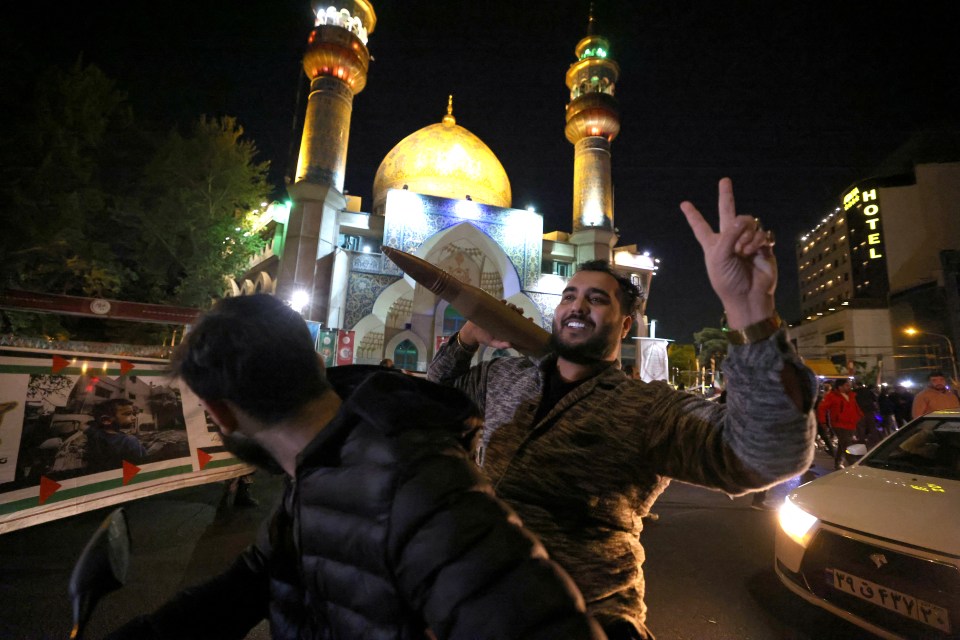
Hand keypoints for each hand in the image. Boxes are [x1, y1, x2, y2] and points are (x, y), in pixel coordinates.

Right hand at [457, 301, 523, 349]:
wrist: (471, 332)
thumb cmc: (484, 338)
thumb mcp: (493, 343)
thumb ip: (501, 345)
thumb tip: (510, 345)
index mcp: (507, 327)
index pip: (519, 323)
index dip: (526, 321)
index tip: (531, 319)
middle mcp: (504, 319)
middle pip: (515, 313)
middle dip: (519, 311)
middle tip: (520, 311)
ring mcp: (498, 313)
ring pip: (508, 307)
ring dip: (512, 306)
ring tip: (512, 306)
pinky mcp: (491, 309)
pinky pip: (498, 303)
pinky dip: (501, 302)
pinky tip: (503, 301)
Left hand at [680, 178, 776, 328]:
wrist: (749, 297)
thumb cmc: (728, 280)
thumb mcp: (720, 256)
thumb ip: (729, 234)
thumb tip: (744, 219)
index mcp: (713, 244)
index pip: (700, 226)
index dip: (693, 215)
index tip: (684, 204)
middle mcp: (729, 240)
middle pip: (727, 213)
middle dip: (726, 196)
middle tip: (724, 180)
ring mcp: (747, 242)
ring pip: (750, 223)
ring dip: (747, 236)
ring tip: (744, 252)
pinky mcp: (764, 247)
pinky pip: (763, 233)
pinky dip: (758, 241)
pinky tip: (756, 251)